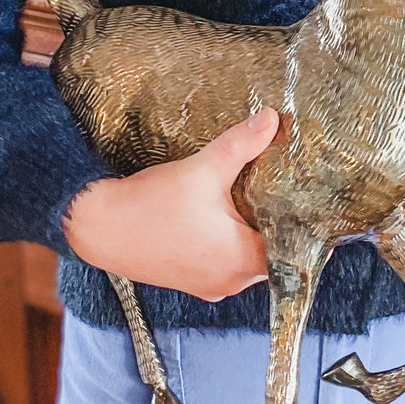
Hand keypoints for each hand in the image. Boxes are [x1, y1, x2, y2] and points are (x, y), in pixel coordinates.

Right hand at [62, 108, 279, 299]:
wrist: (98, 227)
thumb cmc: (150, 205)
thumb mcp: (201, 170)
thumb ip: (240, 145)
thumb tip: (271, 119)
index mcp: (241, 261)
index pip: (291, 248)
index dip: (300, 222)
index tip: (305, 197)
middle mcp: (231, 281)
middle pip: (271, 252)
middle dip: (275, 222)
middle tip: (282, 188)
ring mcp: (211, 285)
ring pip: (248, 258)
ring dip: (251, 231)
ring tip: (255, 197)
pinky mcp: (193, 281)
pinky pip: (226, 262)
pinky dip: (230, 241)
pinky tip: (225, 214)